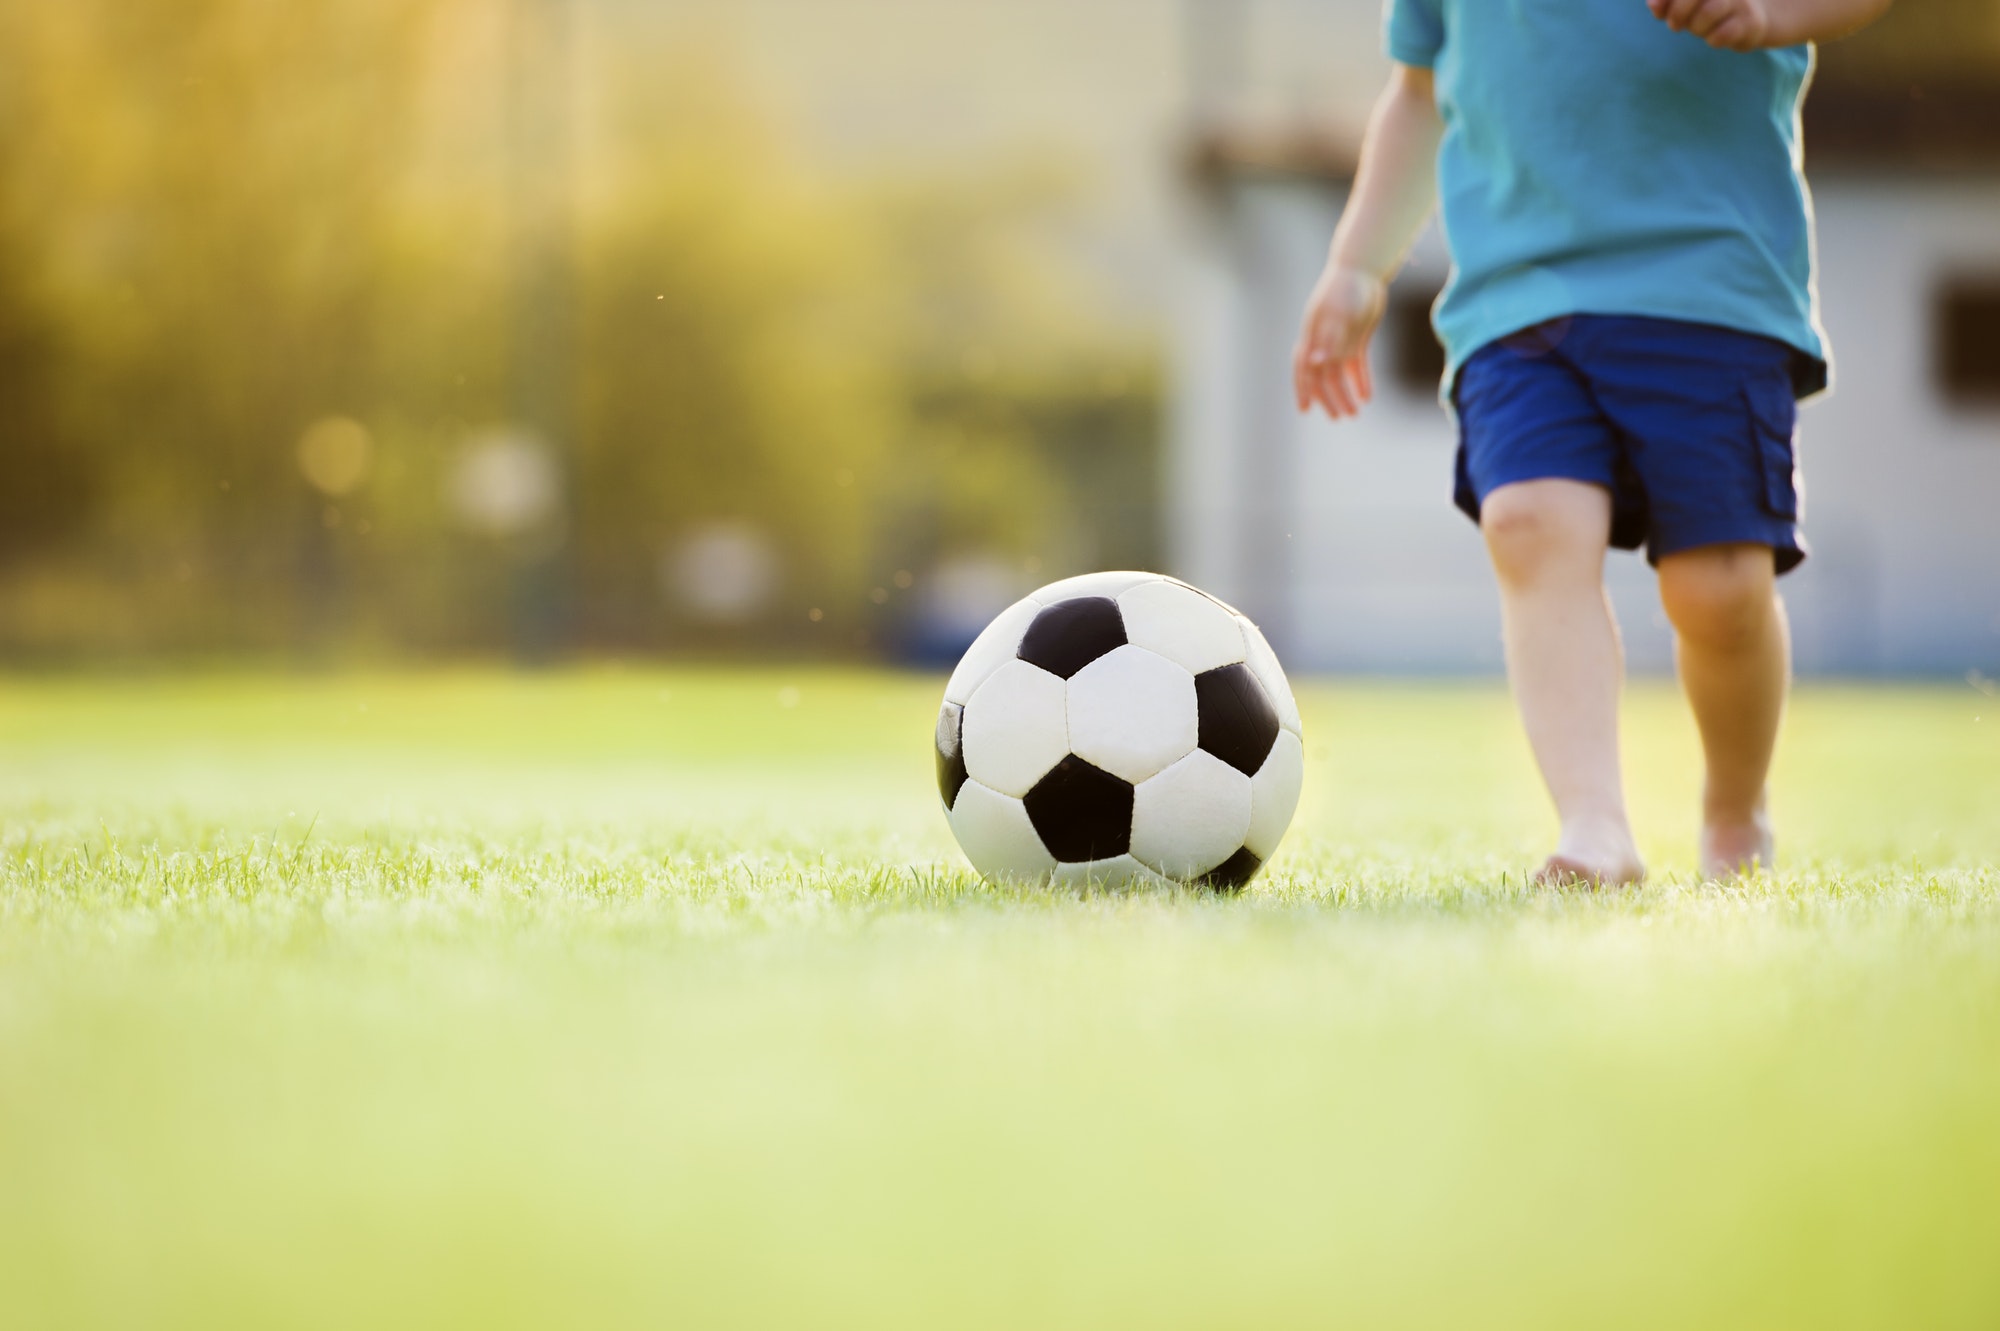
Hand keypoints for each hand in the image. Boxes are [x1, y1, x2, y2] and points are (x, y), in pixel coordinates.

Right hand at [1292, 263, 1386, 419]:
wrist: (1364, 268)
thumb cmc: (1348, 289)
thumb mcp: (1340, 314)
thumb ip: (1329, 339)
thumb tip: (1315, 364)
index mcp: (1313, 336)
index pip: (1305, 368)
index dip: (1304, 389)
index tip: (1305, 410)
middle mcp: (1323, 340)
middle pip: (1323, 375)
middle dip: (1329, 397)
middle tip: (1340, 417)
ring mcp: (1339, 339)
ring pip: (1339, 373)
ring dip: (1345, 392)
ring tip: (1355, 413)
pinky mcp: (1356, 337)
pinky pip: (1356, 364)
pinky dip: (1360, 379)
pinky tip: (1367, 396)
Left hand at [1647, 0, 1771, 50]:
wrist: (1750, 20)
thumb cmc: (1707, 10)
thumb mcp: (1684, 4)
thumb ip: (1665, 3)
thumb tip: (1653, 5)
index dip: (1667, 1)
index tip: (1659, 9)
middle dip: (1678, 13)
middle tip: (1675, 25)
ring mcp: (1741, 1)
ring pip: (1709, 12)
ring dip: (1697, 27)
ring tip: (1698, 29)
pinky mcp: (1750, 22)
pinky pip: (1722, 34)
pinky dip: (1712, 39)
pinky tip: (1714, 37)